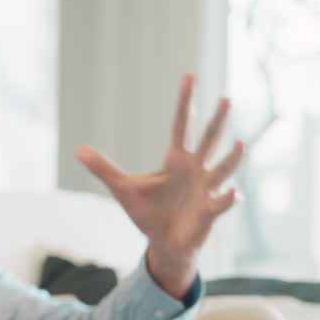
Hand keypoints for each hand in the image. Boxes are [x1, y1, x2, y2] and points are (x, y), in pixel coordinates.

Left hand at [76, 74, 243, 296]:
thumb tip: (79, 150)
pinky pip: (221, 203)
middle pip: (208, 140)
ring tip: (241, 144)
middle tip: (226, 98)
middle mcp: (196, 169)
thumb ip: (103, 168)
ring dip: (232, 158)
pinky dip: (228, 198)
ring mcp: (206, 189)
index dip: (186, 100)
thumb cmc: (148, 213)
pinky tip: (233, 193)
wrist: (163, 244)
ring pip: (223, 169)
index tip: (190, 75)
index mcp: (176, 159)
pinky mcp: (209, 212)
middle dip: (217, 121)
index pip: (182, 124)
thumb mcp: (122, 189)